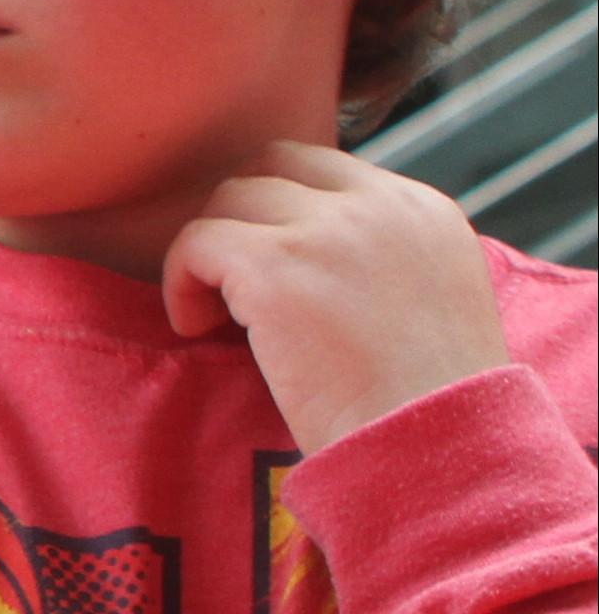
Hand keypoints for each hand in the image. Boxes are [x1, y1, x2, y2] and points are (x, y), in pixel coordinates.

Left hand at [160, 141, 509, 451]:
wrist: (432, 446)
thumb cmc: (423, 403)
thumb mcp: (424, 301)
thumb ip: (375, 258)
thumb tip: (298, 254)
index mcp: (423, 209)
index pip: (325, 170)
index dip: (281, 213)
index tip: (272, 271)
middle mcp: (380, 205)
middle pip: (271, 168)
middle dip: (241, 220)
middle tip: (234, 286)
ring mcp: (328, 230)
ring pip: (229, 200)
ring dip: (211, 253)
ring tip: (219, 316)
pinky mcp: (276, 267)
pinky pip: (196, 242)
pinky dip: (181, 282)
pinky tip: (198, 328)